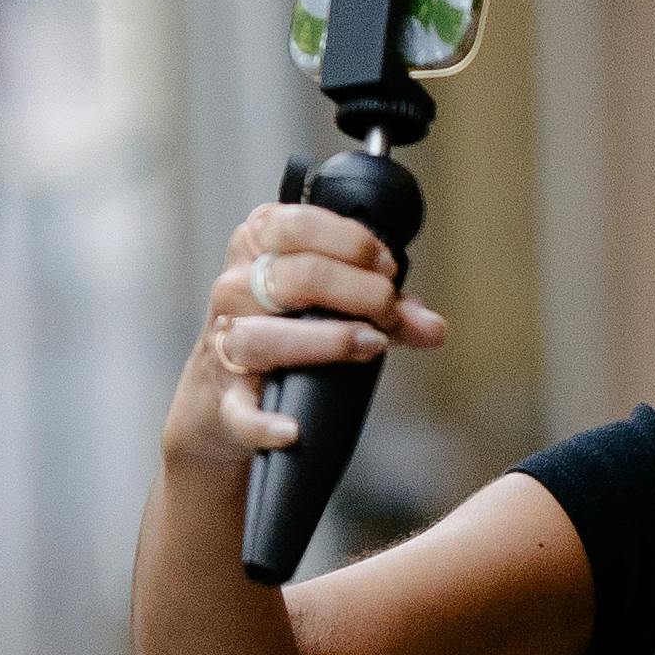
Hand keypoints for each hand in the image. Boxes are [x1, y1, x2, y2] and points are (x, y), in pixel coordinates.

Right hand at [167, 196, 443, 473]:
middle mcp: (234, 289)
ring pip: (263, 336)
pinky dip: (265, 423)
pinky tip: (293, 430)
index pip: (299, 225)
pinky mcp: (224, 402)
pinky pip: (240, 412)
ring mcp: (225, 345)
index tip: (386, 269)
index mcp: (257, 248)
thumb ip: (384, 312)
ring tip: (370, 345)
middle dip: (358, 291)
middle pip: (295, 276)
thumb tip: (433, 327)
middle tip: (389, 312)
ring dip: (327, 340)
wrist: (222, 404)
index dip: (352, 243)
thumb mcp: (329, 307)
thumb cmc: (282, 335)